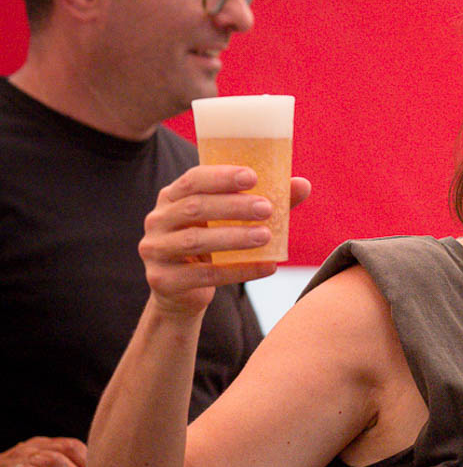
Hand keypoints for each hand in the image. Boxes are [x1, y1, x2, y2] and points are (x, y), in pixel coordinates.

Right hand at [140, 166, 313, 315]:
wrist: (184, 289)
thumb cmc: (213, 241)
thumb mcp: (233, 219)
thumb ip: (265, 200)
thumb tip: (303, 185)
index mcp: (173, 196)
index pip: (193, 179)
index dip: (222, 176)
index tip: (253, 177)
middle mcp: (158, 219)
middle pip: (195, 208)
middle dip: (233, 207)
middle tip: (266, 209)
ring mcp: (155, 250)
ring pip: (195, 241)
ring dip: (234, 237)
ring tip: (266, 236)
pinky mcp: (162, 280)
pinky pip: (203, 275)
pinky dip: (238, 271)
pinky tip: (267, 267)